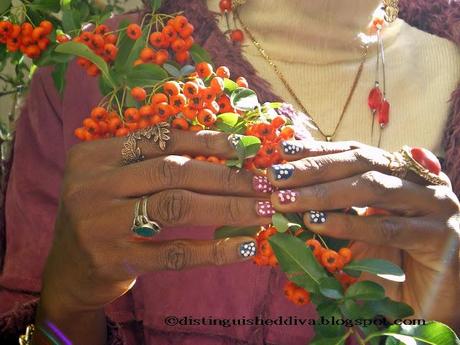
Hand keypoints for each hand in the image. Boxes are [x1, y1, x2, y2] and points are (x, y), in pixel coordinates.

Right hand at [37, 129, 269, 342]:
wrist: (68, 269)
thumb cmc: (103, 217)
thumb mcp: (116, 181)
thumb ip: (152, 164)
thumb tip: (222, 153)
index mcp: (95, 157)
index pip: (159, 140)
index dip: (205, 142)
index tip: (242, 146)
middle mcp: (94, 185)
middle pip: (173, 171)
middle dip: (225, 176)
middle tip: (262, 184)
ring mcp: (102, 224)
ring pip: (177, 207)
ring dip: (227, 208)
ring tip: (261, 211)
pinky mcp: (115, 260)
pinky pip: (175, 253)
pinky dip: (213, 250)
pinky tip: (243, 247)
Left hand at [268, 140, 459, 327]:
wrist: (431, 303)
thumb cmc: (390, 264)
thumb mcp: (357, 227)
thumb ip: (335, 205)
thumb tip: (289, 188)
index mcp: (401, 173)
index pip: (354, 153)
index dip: (318, 151)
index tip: (282, 153)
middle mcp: (419, 181)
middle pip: (361, 163)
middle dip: (314, 168)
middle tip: (276, 175)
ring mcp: (434, 205)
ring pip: (372, 187)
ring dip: (323, 193)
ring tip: (286, 199)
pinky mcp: (439, 235)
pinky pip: (386, 226)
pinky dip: (348, 223)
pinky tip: (315, 223)